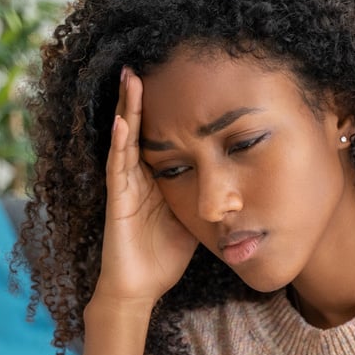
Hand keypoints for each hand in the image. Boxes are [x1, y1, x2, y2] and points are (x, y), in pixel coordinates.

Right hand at [96, 67, 199, 305]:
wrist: (140, 290)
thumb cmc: (164, 258)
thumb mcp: (194, 220)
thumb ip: (207, 199)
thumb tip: (237, 188)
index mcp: (156, 180)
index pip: (158, 137)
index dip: (162, 111)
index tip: (169, 82)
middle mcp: (137, 178)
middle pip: (138, 130)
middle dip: (139, 99)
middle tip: (141, 65)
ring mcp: (125, 188)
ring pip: (125, 140)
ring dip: (127, 109)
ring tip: (131, 79)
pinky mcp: (116, 202)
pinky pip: (117, 167)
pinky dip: (120, 144)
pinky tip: (123, 122)